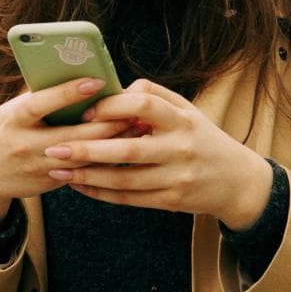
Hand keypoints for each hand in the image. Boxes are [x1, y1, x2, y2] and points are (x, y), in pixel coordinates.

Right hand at [0, 78, 135, 226]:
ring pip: (83, 157)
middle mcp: (24, 145)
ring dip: (111, 144)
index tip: (97, 81)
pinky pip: (81, 172)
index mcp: (13, 119)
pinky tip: (122, 149)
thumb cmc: (1, 132)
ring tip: (135, 128)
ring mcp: (37, 168)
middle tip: (133, 110)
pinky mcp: (48, 184)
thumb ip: (39, 100)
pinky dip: (102, 159)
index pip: (42, 103)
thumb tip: (77, 79)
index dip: (69, 92)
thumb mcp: (11, 112)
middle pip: (74, 135)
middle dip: (107, 124)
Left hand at [41, 79, 273, 227]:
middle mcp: (180, 148)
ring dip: (87, 176)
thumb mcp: (187, 111)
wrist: (236, 182)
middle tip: (53, 147)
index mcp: (182, 120)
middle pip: (127, 149)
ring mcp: (176, 177)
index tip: (86, 111)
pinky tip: (79, 185)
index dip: (112, 106)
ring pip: (123, 179)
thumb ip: (155, 96)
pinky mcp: (170, 201)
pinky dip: (101, 193)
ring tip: (57, 170)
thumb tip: (116, 90)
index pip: (144, 105)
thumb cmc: (202, 139)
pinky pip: (129, 198)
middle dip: (86, 149)